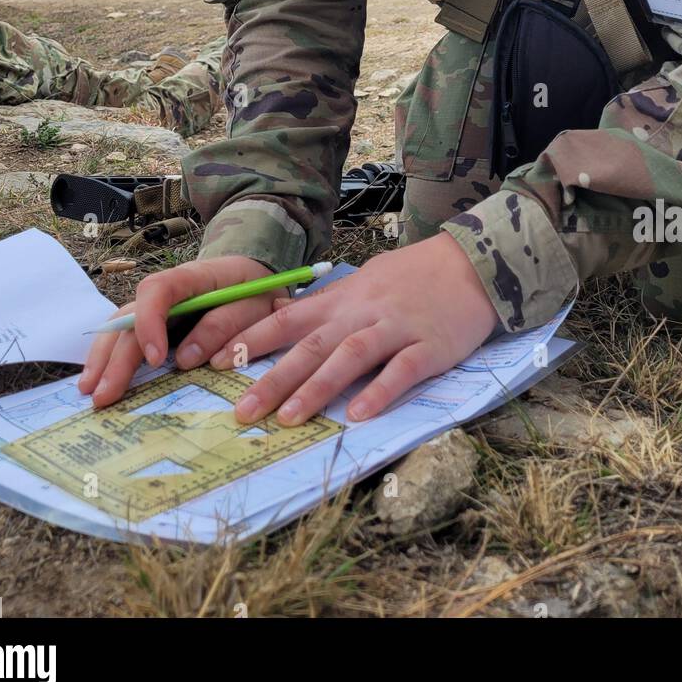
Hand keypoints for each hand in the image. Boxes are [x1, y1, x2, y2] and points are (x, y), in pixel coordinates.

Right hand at [77, 255, 282, 407]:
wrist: (256, 277)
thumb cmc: (256, 290)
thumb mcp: (256, 306)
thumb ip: (225, 325)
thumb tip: (184, 359)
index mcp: (192, 277)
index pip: (157, 291)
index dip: (149, 323)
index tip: (154, 360)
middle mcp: (166, 290)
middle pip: (130, 317)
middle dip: (115, 357)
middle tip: (104, 395)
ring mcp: (156, 306)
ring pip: (120, 326)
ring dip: (103, 358)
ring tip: (89, 391)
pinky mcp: (155, 322)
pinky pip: (126, 336)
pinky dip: (111, 357)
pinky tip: (99, 379)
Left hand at [220, 231, 498, 426]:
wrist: (470, 262)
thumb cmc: (413, 277)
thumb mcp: (364, 283)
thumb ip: (328, 306)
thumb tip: (284, 321)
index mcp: (342, 300)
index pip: (286, 319)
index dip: (248, 341)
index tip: (211, 363)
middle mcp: (361, 312)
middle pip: (310, 345)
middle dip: (272, 379)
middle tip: (240, 414)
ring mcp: (395, 328)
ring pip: (349, 356)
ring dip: (317, 388)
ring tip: (288, 418)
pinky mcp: (429, 347)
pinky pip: (401, 370)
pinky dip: (379, 391)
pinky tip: (358, 414)